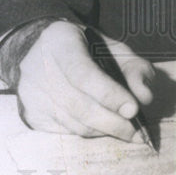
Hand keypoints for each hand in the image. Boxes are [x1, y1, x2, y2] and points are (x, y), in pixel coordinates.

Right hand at [14, 21, 154, 138]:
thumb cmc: (86, 50)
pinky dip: (88, 133)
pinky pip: (65, 131)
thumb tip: (144, 97)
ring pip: (73, 123)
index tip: (133, 109)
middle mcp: (39, 67)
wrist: (43, 51)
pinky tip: (102, 127)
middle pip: (78, 104)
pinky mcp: (31, 114)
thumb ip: (135, 68)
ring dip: (104, 131)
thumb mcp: (114, 48)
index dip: (109, 94)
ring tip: (126, 132)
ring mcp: (31, 93)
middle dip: (112, 122)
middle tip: (137, 132)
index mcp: (60, 41)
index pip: (83, 73)